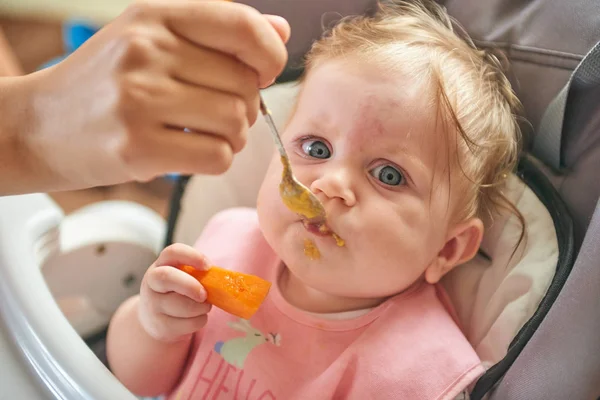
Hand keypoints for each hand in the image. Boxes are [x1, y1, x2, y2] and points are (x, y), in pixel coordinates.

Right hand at [16, 0, 289, 190]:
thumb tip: (280, 32)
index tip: (263, 73)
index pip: (241, 26)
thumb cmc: (105, 83)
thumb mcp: (152, 39)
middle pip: (244, 85)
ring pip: (236, 123)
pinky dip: (216, 159)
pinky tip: (190, 151)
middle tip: (218, 113)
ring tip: (204, 132)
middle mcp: (146, 51)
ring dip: (233, 136)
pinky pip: (217, 156)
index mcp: (154, 16)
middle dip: (245, 106)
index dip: (270, 55)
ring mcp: (139, 99)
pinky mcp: (138, 147)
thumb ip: (218, 33)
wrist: (38, 127)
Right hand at [139, 244, 211, 341]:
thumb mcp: (182, 277)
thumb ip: (197, 274)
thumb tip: (221, 279)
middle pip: (167, 277)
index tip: (208, 267)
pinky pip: (186, 324)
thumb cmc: (176, 292)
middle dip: (191, 286)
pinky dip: (199, 321)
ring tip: (204, 306)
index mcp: (161, 264)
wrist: (154, 319)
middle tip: (204, 294)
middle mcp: (152, 282)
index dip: (192, 256)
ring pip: (180, 305)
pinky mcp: (159, 325)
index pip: (172, 252)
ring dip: (201, 307)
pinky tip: (197, 318)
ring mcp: (153, 305)